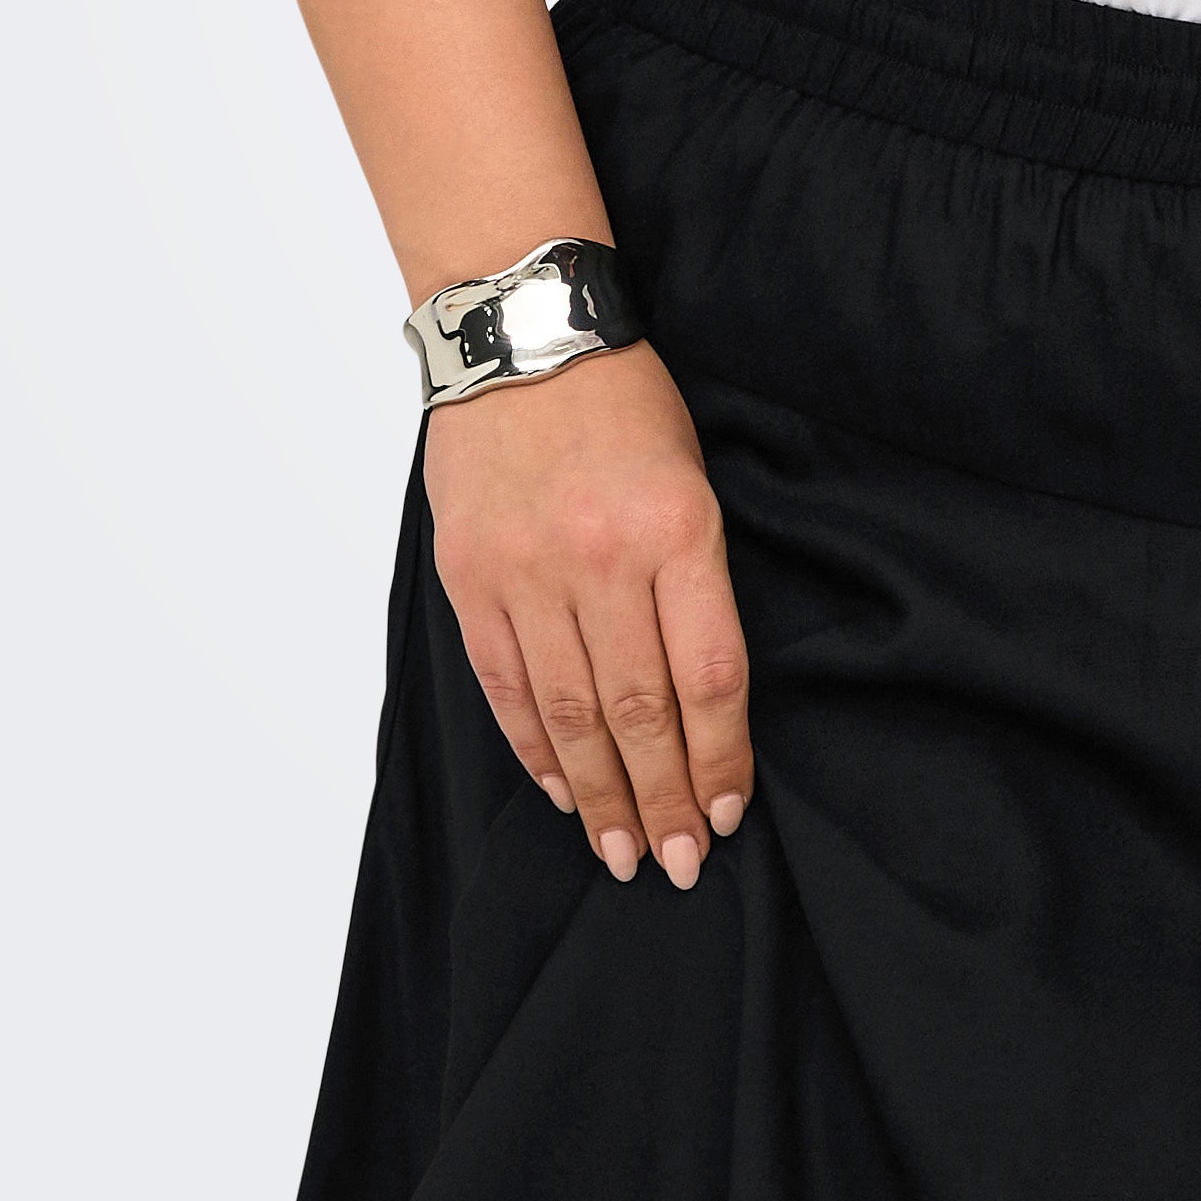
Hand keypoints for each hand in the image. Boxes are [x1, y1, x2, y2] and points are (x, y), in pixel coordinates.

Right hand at [422, 340, 753, 888]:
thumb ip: (696, 583)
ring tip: (620, 851)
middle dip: (662, 800)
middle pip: (638, 713)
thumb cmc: (626, 405)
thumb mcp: (693, 479)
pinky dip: (535, 748)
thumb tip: (703, 702)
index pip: (707, 678)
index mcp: (676, 531)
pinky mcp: (470, 578)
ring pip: (568, 715)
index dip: (720, 758)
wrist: (523, 335)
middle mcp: (600, 560)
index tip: (729, 813)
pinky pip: (506, 685)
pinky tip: (561, 790)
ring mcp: (525, 573)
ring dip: (597, 796)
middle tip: (677, 864)